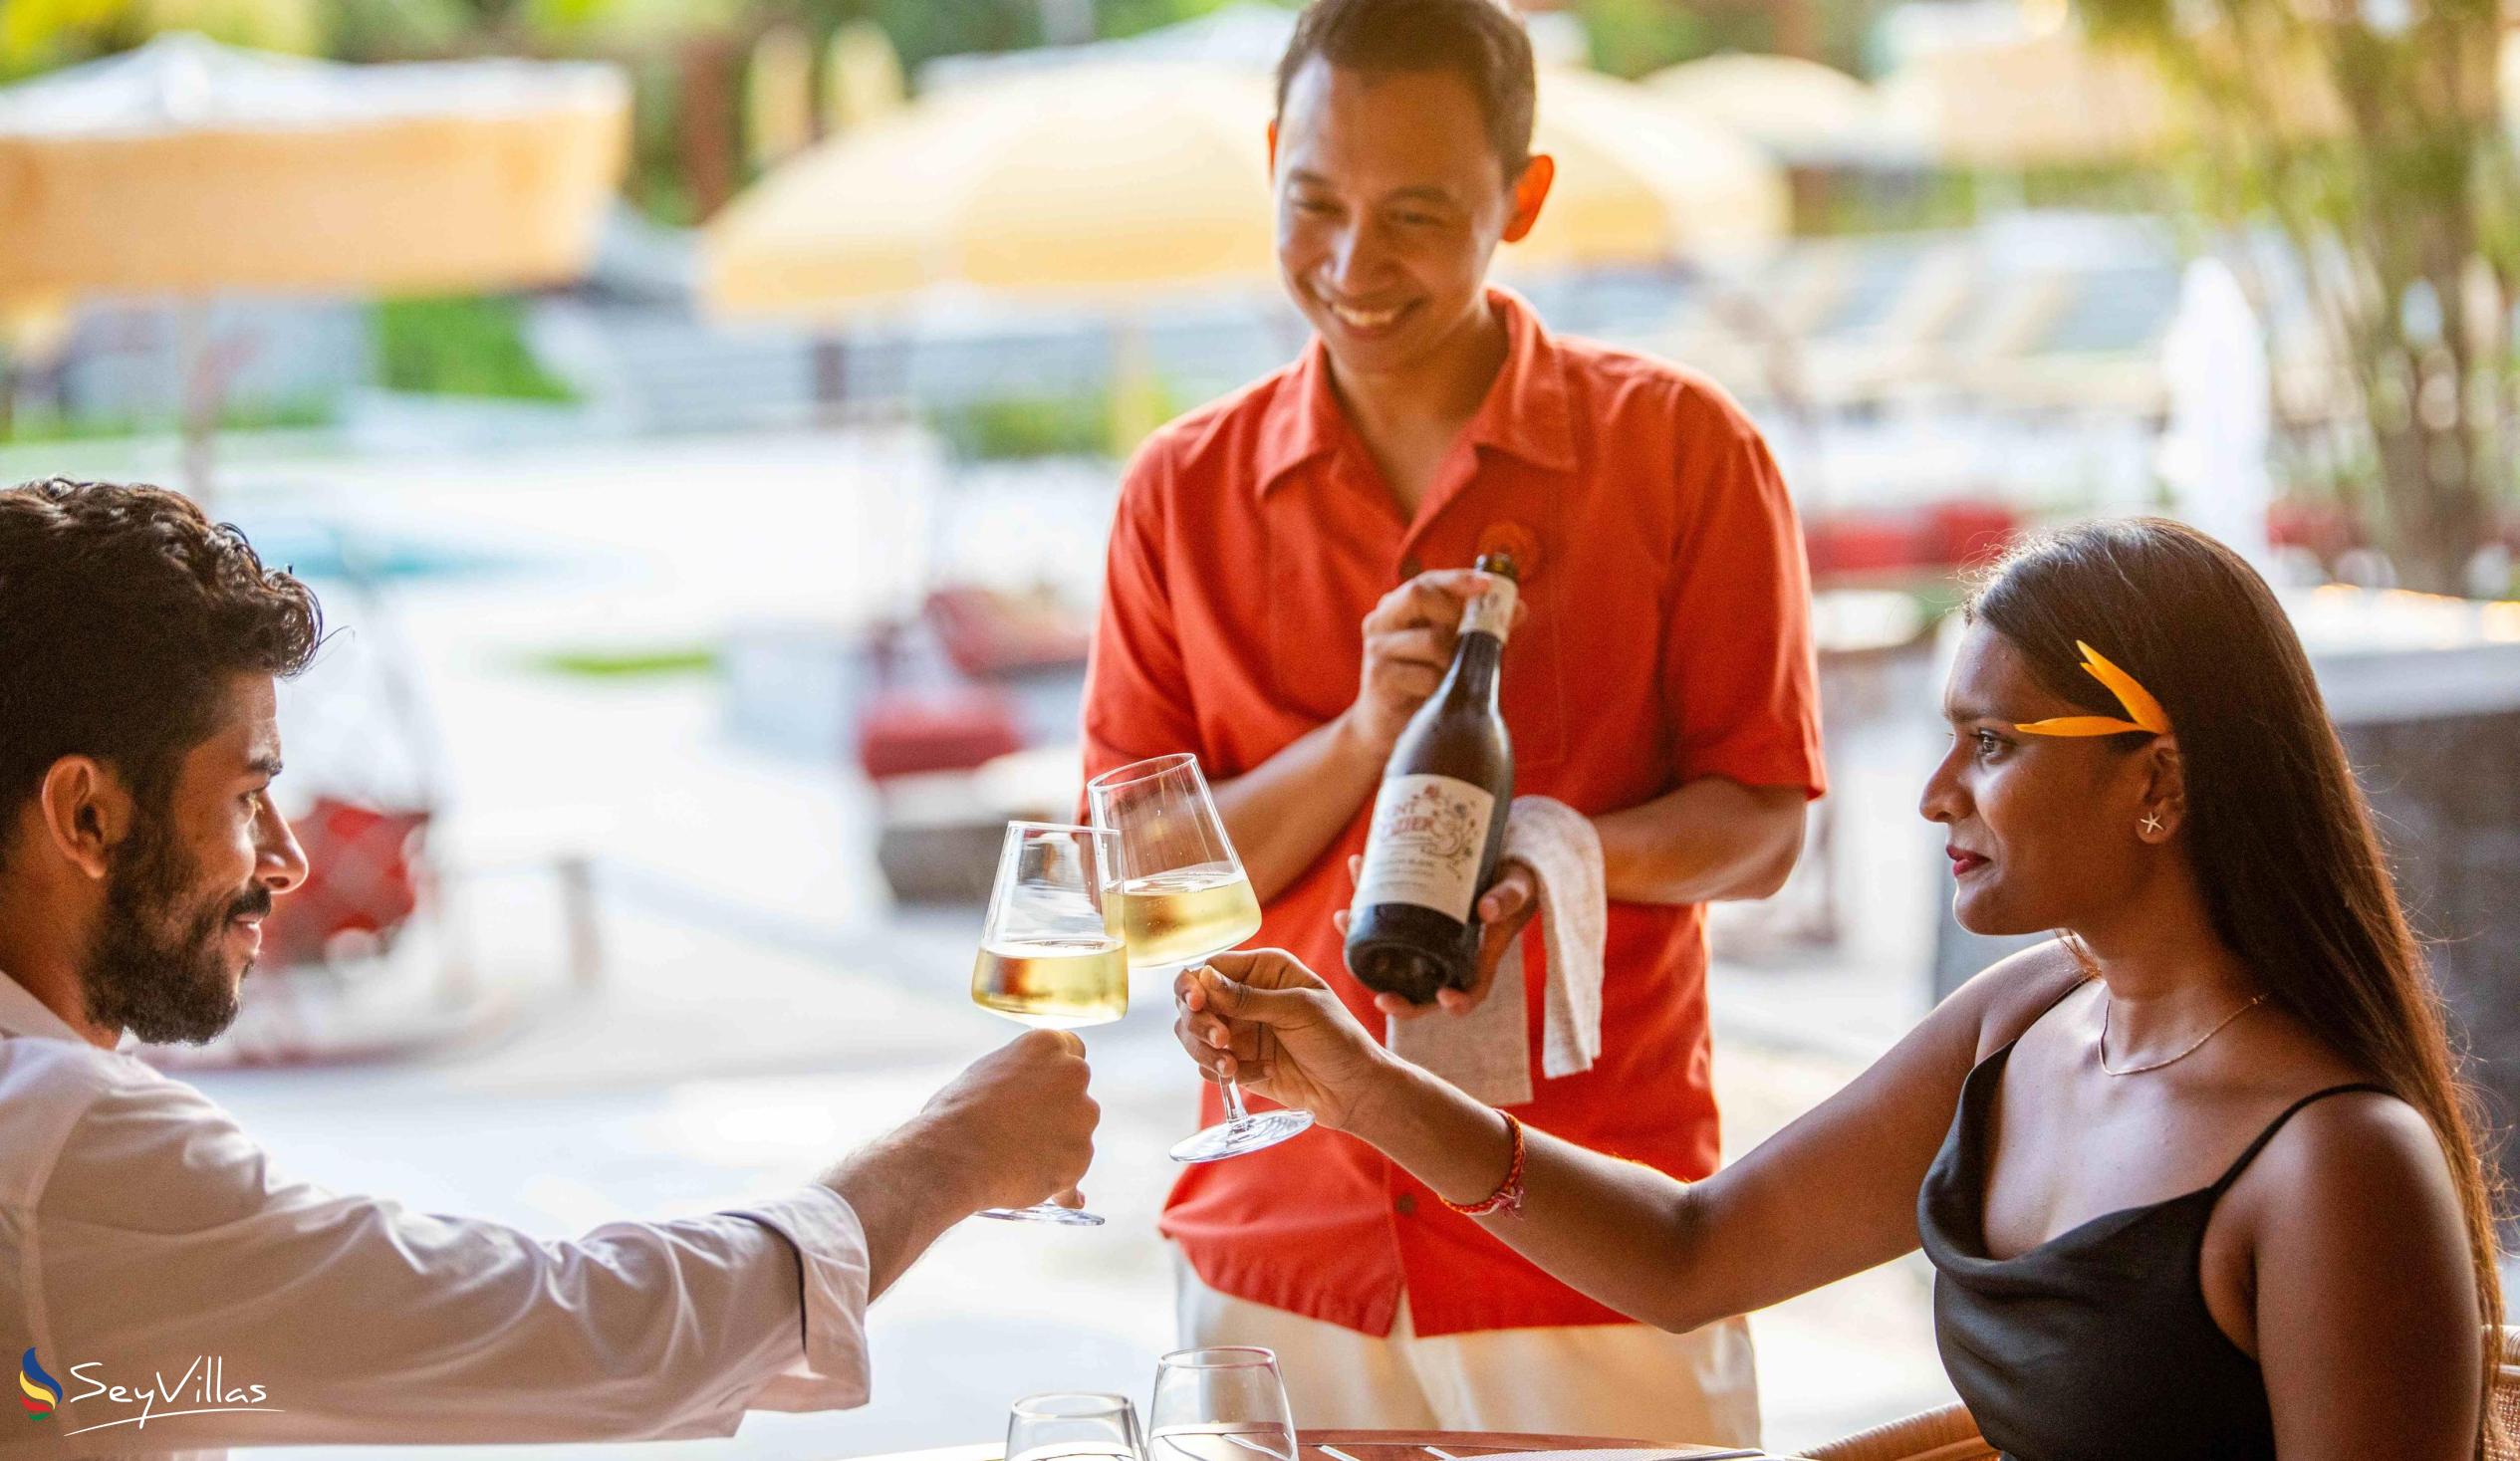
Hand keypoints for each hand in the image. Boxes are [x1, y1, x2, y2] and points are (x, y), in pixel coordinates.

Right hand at [912, 1029, 1098, 1213]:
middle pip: (1076, 1094)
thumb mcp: (984, 1074)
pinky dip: (1057, 1180)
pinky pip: (1072, 1171)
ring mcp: (1081, 1116)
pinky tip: (1030, 1181)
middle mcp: (1071, 1074)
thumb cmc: (955, 1117)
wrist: (953, 1158)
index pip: (1073, 1049)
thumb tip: (1021, 1090)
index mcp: (1046, 1045)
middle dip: (1060, 1113)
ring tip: (1018, 1160)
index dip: (1058, 1075)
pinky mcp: (1080, 1156)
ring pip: (1077, 1134)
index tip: (1046, 1093)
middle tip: (1026, 1132)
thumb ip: (1017, 1076)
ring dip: (1058, 1147)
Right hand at [1174, 949, 1398, 1132]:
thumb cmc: (1338, 1038)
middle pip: (1191, 1000)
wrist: (1354, 1090)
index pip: (1211, 967)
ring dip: (1206, 1052)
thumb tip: (1204, 978)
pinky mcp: (1237, 1061)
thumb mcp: (1299, 1010)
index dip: (1194, 984)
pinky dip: (1226, 1072)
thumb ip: (1249, 997)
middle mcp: (1246, 996)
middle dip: (1198, 1022)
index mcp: (1264, 970)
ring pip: (1192, 1034)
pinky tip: (1262, 1074)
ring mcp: (1239, 1030)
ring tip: (1232, 1067)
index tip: (1197, 1004)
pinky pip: (1209, 1064)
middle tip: (1221, 1040)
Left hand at [1334, 855, 1540, 1020]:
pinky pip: (1386, 910)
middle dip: (1397, 995)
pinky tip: (1358, 866)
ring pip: (1391, 946)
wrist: (1507, 853)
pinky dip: (1368, 893)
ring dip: (1362, 936)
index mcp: (1479, 956)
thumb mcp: (1519, 886)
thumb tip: (1487, 910)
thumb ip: (1508, 897)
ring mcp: (1427, 932)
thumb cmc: (1518, 877)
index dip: (1457, 1003)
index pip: (1469, 992)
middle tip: (1380, 1000)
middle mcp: (1449, 951)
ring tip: (1343, 917)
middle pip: (1420, 985)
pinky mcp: (1413, 909)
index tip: (1445, 999)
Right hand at [1345, 568, 1486, 754]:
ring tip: (1457, 674)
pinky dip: (1443, 685)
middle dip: (1457, 613)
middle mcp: (1381, 621)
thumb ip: (1480, 626)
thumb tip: (1518, 608)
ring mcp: (1377, 649)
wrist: (1386, 726)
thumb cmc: (1421, 681)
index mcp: (1397, 607)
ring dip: (1456, 659)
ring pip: (1431, 640)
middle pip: (1419, 595)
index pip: (1427, 580)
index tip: (1488, 585)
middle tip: (1478, 634)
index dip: (1458, 579)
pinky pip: (1427, 675)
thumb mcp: (1450, 648)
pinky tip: (1439, 693)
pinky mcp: (1380, 678)